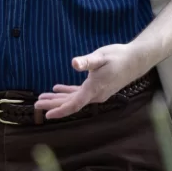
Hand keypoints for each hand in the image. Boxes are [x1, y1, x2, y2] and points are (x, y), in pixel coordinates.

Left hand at [35, 43, 150, 119]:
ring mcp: (97, 93)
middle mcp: (95, 95)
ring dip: (58, 99)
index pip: (74, 104)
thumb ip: (87, 61)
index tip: (46, 114)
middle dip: (53, 104)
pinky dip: (68, 92)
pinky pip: (80, 94)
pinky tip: (57, 89)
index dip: (60, 110)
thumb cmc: (118, 56)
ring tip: (41, 98)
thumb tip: (74, 63)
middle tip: (36, 105)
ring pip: (74, 99)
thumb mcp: (101, 56)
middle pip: (71, 104)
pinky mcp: (97, 89)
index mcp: (94, 89)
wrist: (135, 60)